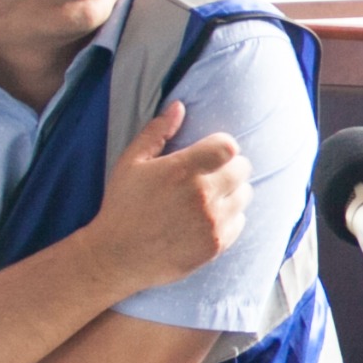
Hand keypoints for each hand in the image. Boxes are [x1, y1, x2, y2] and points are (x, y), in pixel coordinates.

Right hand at [87, 101, 250, 292]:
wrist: (117, 256)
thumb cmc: (122, 205)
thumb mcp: (131, 163)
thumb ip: (157, 132)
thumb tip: (179, 107)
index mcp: (183, 170)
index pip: (229, 146)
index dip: (223, 147)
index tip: (211, 153)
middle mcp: (203, 195)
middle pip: (242, 168)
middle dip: (230, 166)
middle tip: (212, 174)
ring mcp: (212, 222)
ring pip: (245, 194)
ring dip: (233, 191)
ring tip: (210, 196)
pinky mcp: (216, 244)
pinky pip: (240, 221)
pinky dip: (230, 217)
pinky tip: (208, 217)